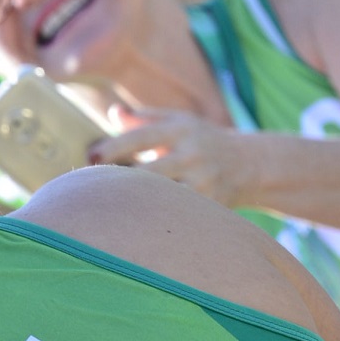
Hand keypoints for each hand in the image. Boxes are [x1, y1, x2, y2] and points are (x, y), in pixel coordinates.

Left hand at [89, 110, 250, 207]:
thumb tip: (114, 113)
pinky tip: (135, 227)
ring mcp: (204, 184)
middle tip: (92, 189)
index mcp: (182, 130)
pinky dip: (156, 221)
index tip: (91, 156)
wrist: (247, 164)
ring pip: (164, 199)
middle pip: (151, 172)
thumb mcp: (178, 121)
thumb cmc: (200, 139)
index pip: (143, 136)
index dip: (116, 146)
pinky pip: (178, 216)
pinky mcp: (210, 208)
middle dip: (122, 181)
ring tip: (110, 211)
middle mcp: (194, 156)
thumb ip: (145, 118)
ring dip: (137, 205)